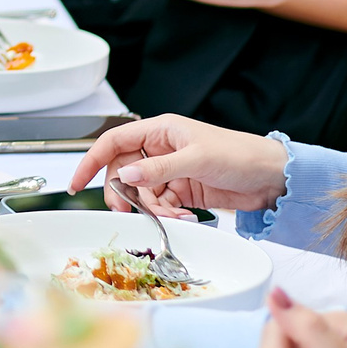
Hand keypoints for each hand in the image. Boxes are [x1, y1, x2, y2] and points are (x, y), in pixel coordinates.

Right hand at [67, 114, 288, 216]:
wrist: (271, 178)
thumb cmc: (240, 154)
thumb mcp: (196, 158)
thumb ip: (158, 168)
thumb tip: (125, 175)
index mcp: (160, 130)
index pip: (114, 142)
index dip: (91, 161)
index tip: (76, 182)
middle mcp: (161, 149)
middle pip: (124, 172)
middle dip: (125, 194)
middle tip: (130, 210)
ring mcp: (171, 172)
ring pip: (142, 194)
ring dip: (153, 209)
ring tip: (174, 215)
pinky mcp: (182, 192)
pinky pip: (160, 206)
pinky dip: (167, 216)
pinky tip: (185, 217)